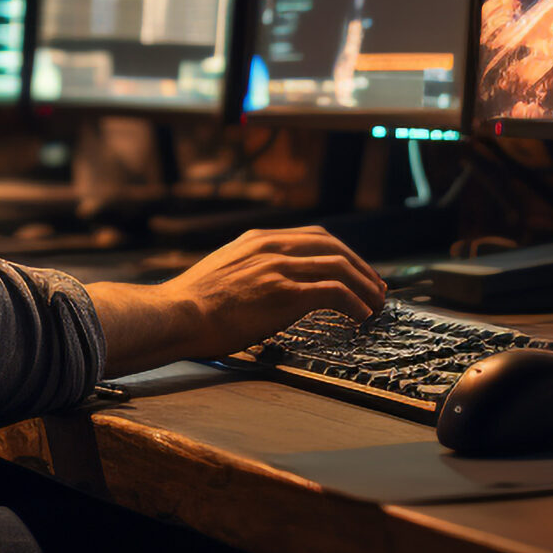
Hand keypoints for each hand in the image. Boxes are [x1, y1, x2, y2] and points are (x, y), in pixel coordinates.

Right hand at [90, 228, 385, 374]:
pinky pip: (334, 292)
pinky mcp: (283, 292)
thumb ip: (248, 270)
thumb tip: (266, 287)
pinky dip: (355, 303)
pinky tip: (362, 316)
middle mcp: (272, 247)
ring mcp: (278, 267)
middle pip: (333, 247)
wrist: (176, 315)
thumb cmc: (192, 305)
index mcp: (258, 240)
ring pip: (340, 267)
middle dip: (361, 268)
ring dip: (365, 287)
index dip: (343, 254)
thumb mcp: (223, 272)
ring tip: (376, 306)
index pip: (315, 236)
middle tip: (377, 289)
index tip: (356, 272)